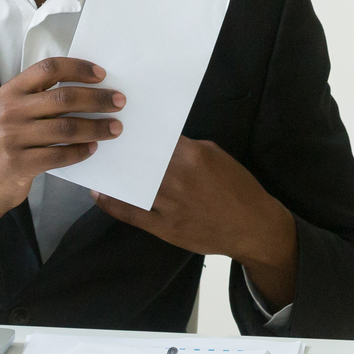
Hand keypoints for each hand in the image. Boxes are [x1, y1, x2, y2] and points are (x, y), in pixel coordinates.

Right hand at [0, 57, 123, 237]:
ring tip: (115, 128)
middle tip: (119, 101)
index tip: (101, 75)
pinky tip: (93, 148)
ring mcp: (12, 138)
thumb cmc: (8, 141)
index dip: (77, 68)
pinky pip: (59, 155)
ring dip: (96, 127)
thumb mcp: (15, 111)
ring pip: (66, 128)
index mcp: (11, 91)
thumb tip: (89, 87)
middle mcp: (10, 111)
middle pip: (63, 98)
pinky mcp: (19, 163)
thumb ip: (40, 97)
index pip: (48, 68)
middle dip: (96, 99)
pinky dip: (80, 151)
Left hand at [90, 137, 298, 307]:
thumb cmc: (238, 188)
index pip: (156, 139)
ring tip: (100, 164)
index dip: (138, 133)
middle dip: (124, 152)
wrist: (253, 227)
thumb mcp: (217, 155)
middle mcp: (177, 178)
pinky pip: (132, 213)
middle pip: (140, 160)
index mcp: (192, 156)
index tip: (122, 126)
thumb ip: (188, 147)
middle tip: (103, 141)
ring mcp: (169, 205)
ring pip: (133, 185)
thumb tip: (162, 144)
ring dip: (115, 175)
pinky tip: (100, 194)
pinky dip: (113, 204)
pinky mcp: (164, 228)